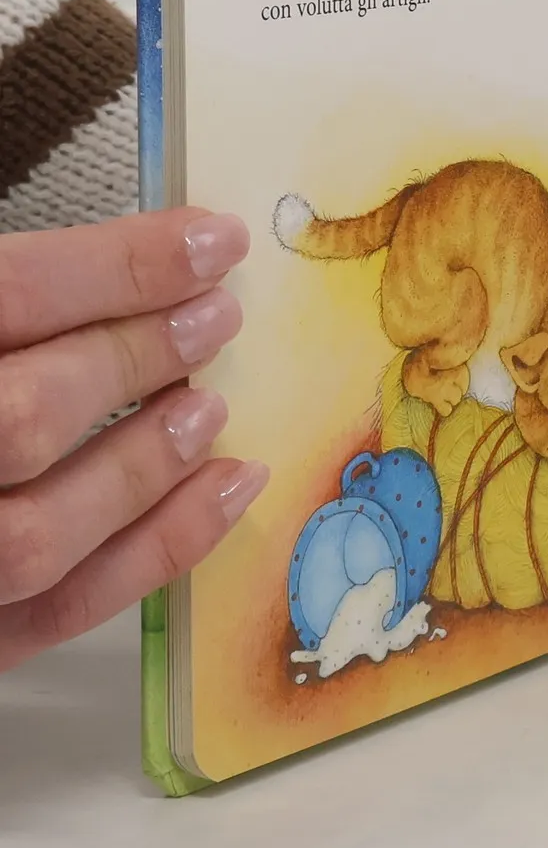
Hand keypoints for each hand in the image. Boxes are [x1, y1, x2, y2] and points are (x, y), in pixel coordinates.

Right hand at [0, 208, 264, 672]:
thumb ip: (7, 293)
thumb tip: (133, 259)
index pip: (5, 296)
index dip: (117, 266)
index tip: (210, 240)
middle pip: (22, 415)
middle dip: (135, 359)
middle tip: (215, 318)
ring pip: (37, 532)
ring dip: (146, 464)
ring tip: (209, 405)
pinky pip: (58, 608)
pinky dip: (159, 549)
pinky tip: (226, 488)